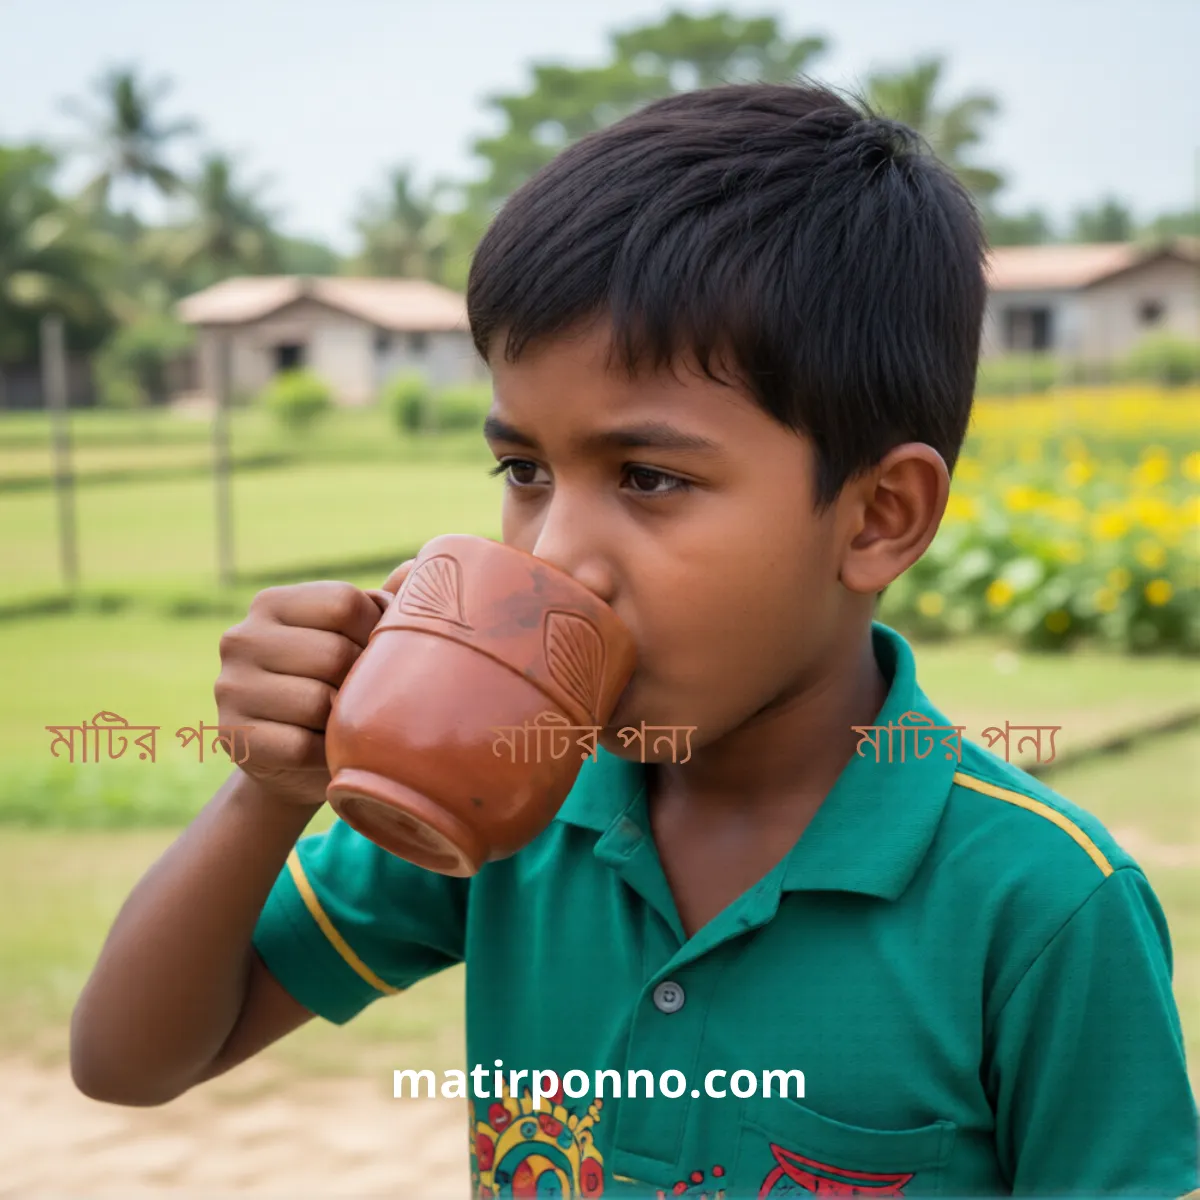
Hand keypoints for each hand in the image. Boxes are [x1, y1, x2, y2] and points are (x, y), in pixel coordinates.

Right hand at [214, 561, 415, 807]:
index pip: (344, 603)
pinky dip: (324, 753)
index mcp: (272, 602)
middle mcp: (241, 638)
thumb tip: (418, 564)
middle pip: (334, 653)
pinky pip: (300, 746)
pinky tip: (324, 749)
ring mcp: (230, 687)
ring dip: (343, 720)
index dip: (376, 633)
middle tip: (364, 697)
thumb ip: (383, 603)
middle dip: (363, 681)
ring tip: (344, 722)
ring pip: (317, 702)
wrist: (294, 762)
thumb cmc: (338, 687)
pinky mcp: (233, 736)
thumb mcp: (354, 640)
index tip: (376, 655)